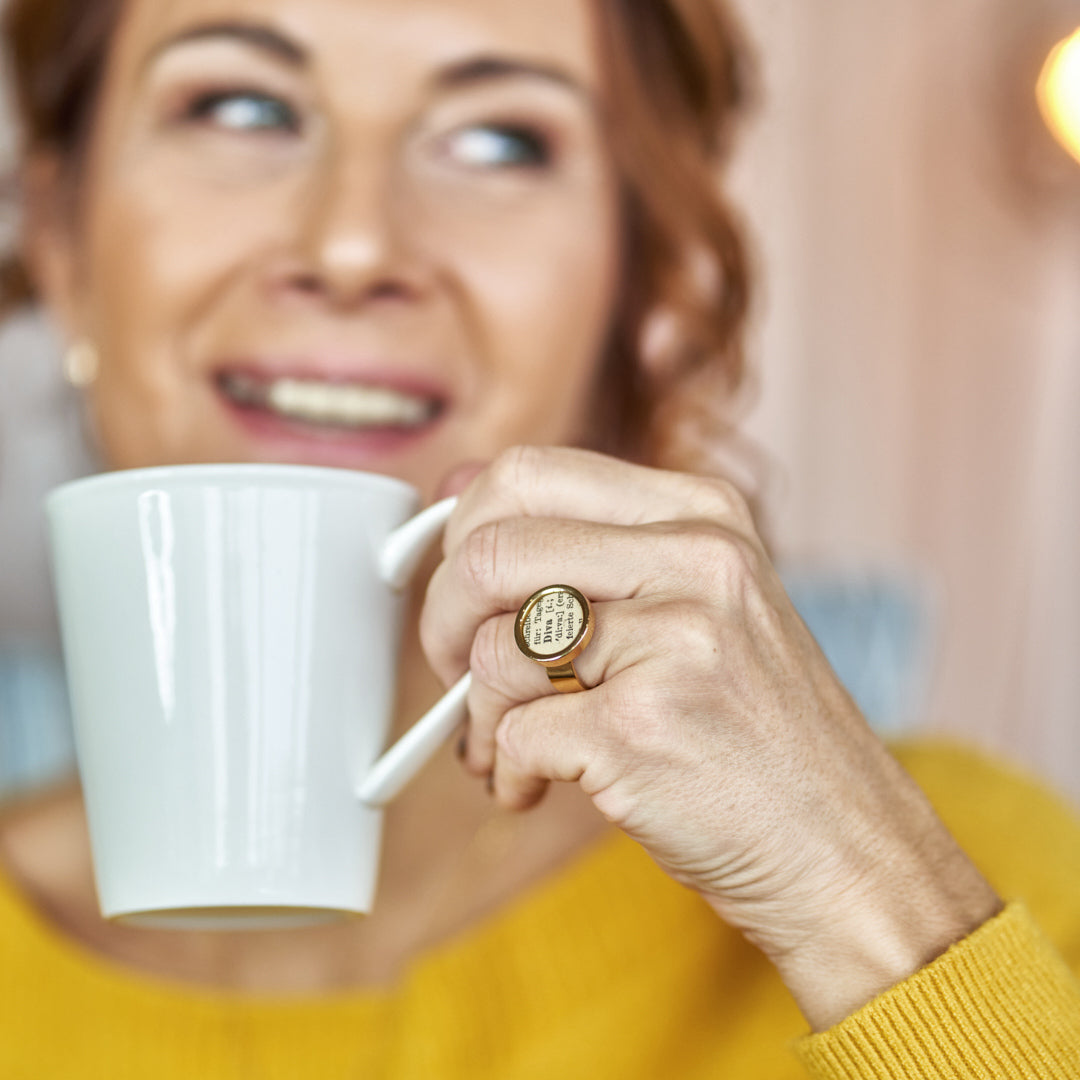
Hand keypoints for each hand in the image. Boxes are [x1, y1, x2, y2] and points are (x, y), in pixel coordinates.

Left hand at [421, 445, 999, 1028]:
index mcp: (701, 511)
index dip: (460, 530)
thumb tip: (454, 490)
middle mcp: (696, 558)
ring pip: (493, 649)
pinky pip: (513, 735)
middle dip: (442, 621)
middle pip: (489, 551)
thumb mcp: (697, 601)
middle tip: (452, 669)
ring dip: (475, 715)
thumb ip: (586, 544)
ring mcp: (675, 641)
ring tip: (506, 747)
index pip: (526, 471)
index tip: (451, 582)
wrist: (843, 844)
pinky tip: (535, 787)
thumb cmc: (755, 727)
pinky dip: (506, 771)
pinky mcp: (642, 729)